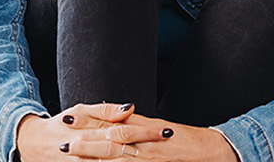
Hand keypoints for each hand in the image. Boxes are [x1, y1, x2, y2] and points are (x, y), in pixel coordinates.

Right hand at [15, 102, 159, 160]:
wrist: (33, 144)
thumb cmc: (60, 125)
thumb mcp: (80, 111)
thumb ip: (105, 110)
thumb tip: (130, 107)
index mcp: (88, 129)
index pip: (122, 129)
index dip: (144, 130)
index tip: (164, 130)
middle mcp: (88, 148)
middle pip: (122, 148)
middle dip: (146, 145)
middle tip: (166, 140)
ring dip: (136, 161)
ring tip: (159, 158)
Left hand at [62, 113, 237, 161]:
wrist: (211, 151)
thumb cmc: (185, 139)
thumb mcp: (157, 126)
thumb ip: (135, 123)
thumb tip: (115, 116)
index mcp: (143, 127)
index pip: (111, 121)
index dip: (89, 119)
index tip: (69, 117)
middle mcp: (145, 141)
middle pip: (110, 139)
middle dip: (85, 141)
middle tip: (63, 142)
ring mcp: (149, 157)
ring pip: (117, 156)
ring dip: (93, 157)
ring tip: (73, 155)